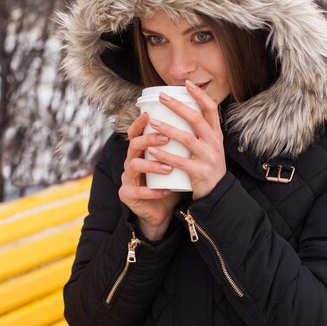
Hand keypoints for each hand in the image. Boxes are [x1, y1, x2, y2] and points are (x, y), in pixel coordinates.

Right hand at [119, 112, 181, 240]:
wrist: (161, 211)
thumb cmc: (168, 182)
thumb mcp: (173, 161)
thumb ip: (179, 146)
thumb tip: (200, 123)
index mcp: (140, 152)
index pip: (135, 133)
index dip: (139, 123)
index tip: (150, 114)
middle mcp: (131, 161)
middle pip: (134, 145)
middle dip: (148, 139)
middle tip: (165, 138)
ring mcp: (127, 178)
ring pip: (134, 166)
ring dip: (152, 165)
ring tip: (168, 168)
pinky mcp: (127, 195)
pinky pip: (138, 192)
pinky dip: (153, 191)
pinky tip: (166, 190)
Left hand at [146, 80, 226, 199]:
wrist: (217, 192)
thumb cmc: (207, 164)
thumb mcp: (209, 144)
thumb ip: (198, 129)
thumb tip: (181, 107)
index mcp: (215, 133)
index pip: (211, 108)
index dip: (200, 95)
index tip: (186, 84)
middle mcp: (214, 143)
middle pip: (196, 119)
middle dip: (178, 107)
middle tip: (162, 98)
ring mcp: (208, 158)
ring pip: (187, 139)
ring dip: (168, 130)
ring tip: (153, 123)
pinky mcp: (200, 173)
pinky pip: (181, 162)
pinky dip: (166, 156)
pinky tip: (152, 151)